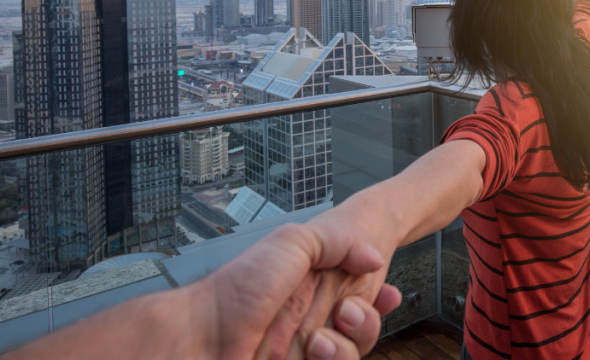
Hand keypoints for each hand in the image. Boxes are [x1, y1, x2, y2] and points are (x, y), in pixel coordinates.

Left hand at [188, 221, 401, 359]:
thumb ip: (337, 241)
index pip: (356, 293)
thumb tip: (372, 257)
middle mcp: (308, 320)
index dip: (377, 297)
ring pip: (350, 354)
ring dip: (350, 346)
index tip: (389, 294)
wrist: (200, 337)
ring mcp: (302, 352)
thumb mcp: (292, 242)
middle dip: (368, 320)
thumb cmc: (236, 290)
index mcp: (309, 288)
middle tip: (348, 312)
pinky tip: (320, 352)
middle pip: (361, 328)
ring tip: (322, 339)